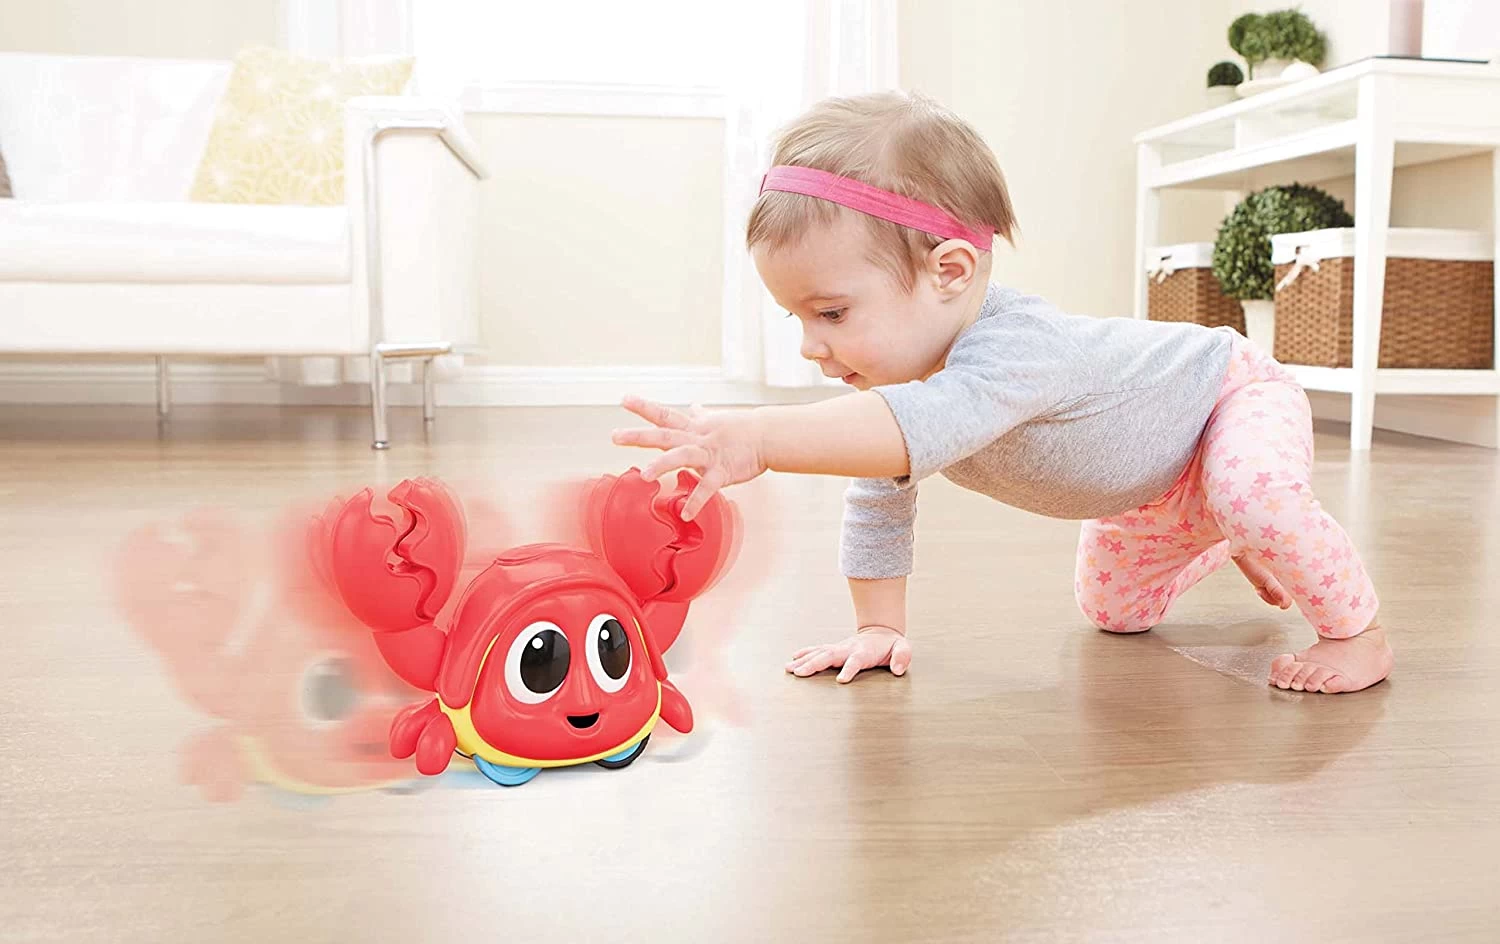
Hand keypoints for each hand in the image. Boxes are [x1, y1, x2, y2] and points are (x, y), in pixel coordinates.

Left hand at [611, 395, 766, 520]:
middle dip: (639, 436)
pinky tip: (685, 514)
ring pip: (682, 456)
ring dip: (662, 465)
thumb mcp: (716, 419)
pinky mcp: (722, 471)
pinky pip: (707, 487)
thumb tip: (694, 405)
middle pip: (664, 435)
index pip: (664, 415)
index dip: (644, 407)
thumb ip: (700, 415)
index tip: (624, 400)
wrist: (768, 436)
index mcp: (693, 427)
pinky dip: (696, 501)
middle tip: (615, 436)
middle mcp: (697, 438)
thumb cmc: (741, 429)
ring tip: (643, 476)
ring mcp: (709, 454)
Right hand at [785, 626, 911, 683]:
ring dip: (804, 660)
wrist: (881, 632)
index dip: (849, 669)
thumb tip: (897, 669)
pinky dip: (805, 654)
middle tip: (799, 673)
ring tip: (789, 668)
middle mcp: (848, 649)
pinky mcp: (834, 649)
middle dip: (813, 664)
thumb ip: (902, 657)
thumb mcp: (903, 648)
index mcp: (864, 652)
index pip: (855, 661)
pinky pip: (817, 650)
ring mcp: (840, 648)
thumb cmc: (892, 645)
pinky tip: (792, 659)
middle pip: (829, 656)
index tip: (840, 680)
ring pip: (819, 653)